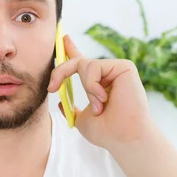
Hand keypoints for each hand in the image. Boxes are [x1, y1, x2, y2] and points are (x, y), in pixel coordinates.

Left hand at [47, 35, 155, 149]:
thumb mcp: (81, 120)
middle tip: (52, 88)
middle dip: (60, 71)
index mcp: (97, 84)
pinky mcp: (124, 67)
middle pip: (77, 61)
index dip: (71, 50)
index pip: (81, 63)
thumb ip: (71, 110)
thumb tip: (61, 103)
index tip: (64, 38)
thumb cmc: (108, 133)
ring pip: (83, 64)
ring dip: (86, 87)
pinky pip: (94, 66)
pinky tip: (104, 98)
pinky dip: (92, 84)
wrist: (124, 138)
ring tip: (98, 106)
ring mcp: (116, 70)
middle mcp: (106, 75)